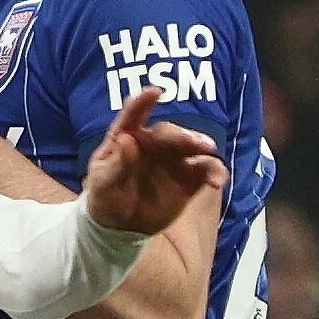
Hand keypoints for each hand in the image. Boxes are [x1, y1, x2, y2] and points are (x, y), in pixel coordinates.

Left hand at [78, 88, 227, 237]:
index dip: (142, 103)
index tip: (154, 92)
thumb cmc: (106, 197)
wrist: (121, 225)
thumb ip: (115, 163)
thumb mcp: (102, 184)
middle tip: (193, 141)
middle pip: (170, 132)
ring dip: (203, 146)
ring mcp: (175, 158)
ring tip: (208, 152)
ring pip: (193, 145)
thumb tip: (126, 139)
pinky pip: (207, 170)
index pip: (133, 116)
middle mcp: (154, 143)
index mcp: (128, 137)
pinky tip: (216, 181)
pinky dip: (215, 172)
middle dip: (182, 134)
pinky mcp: (190, 177)